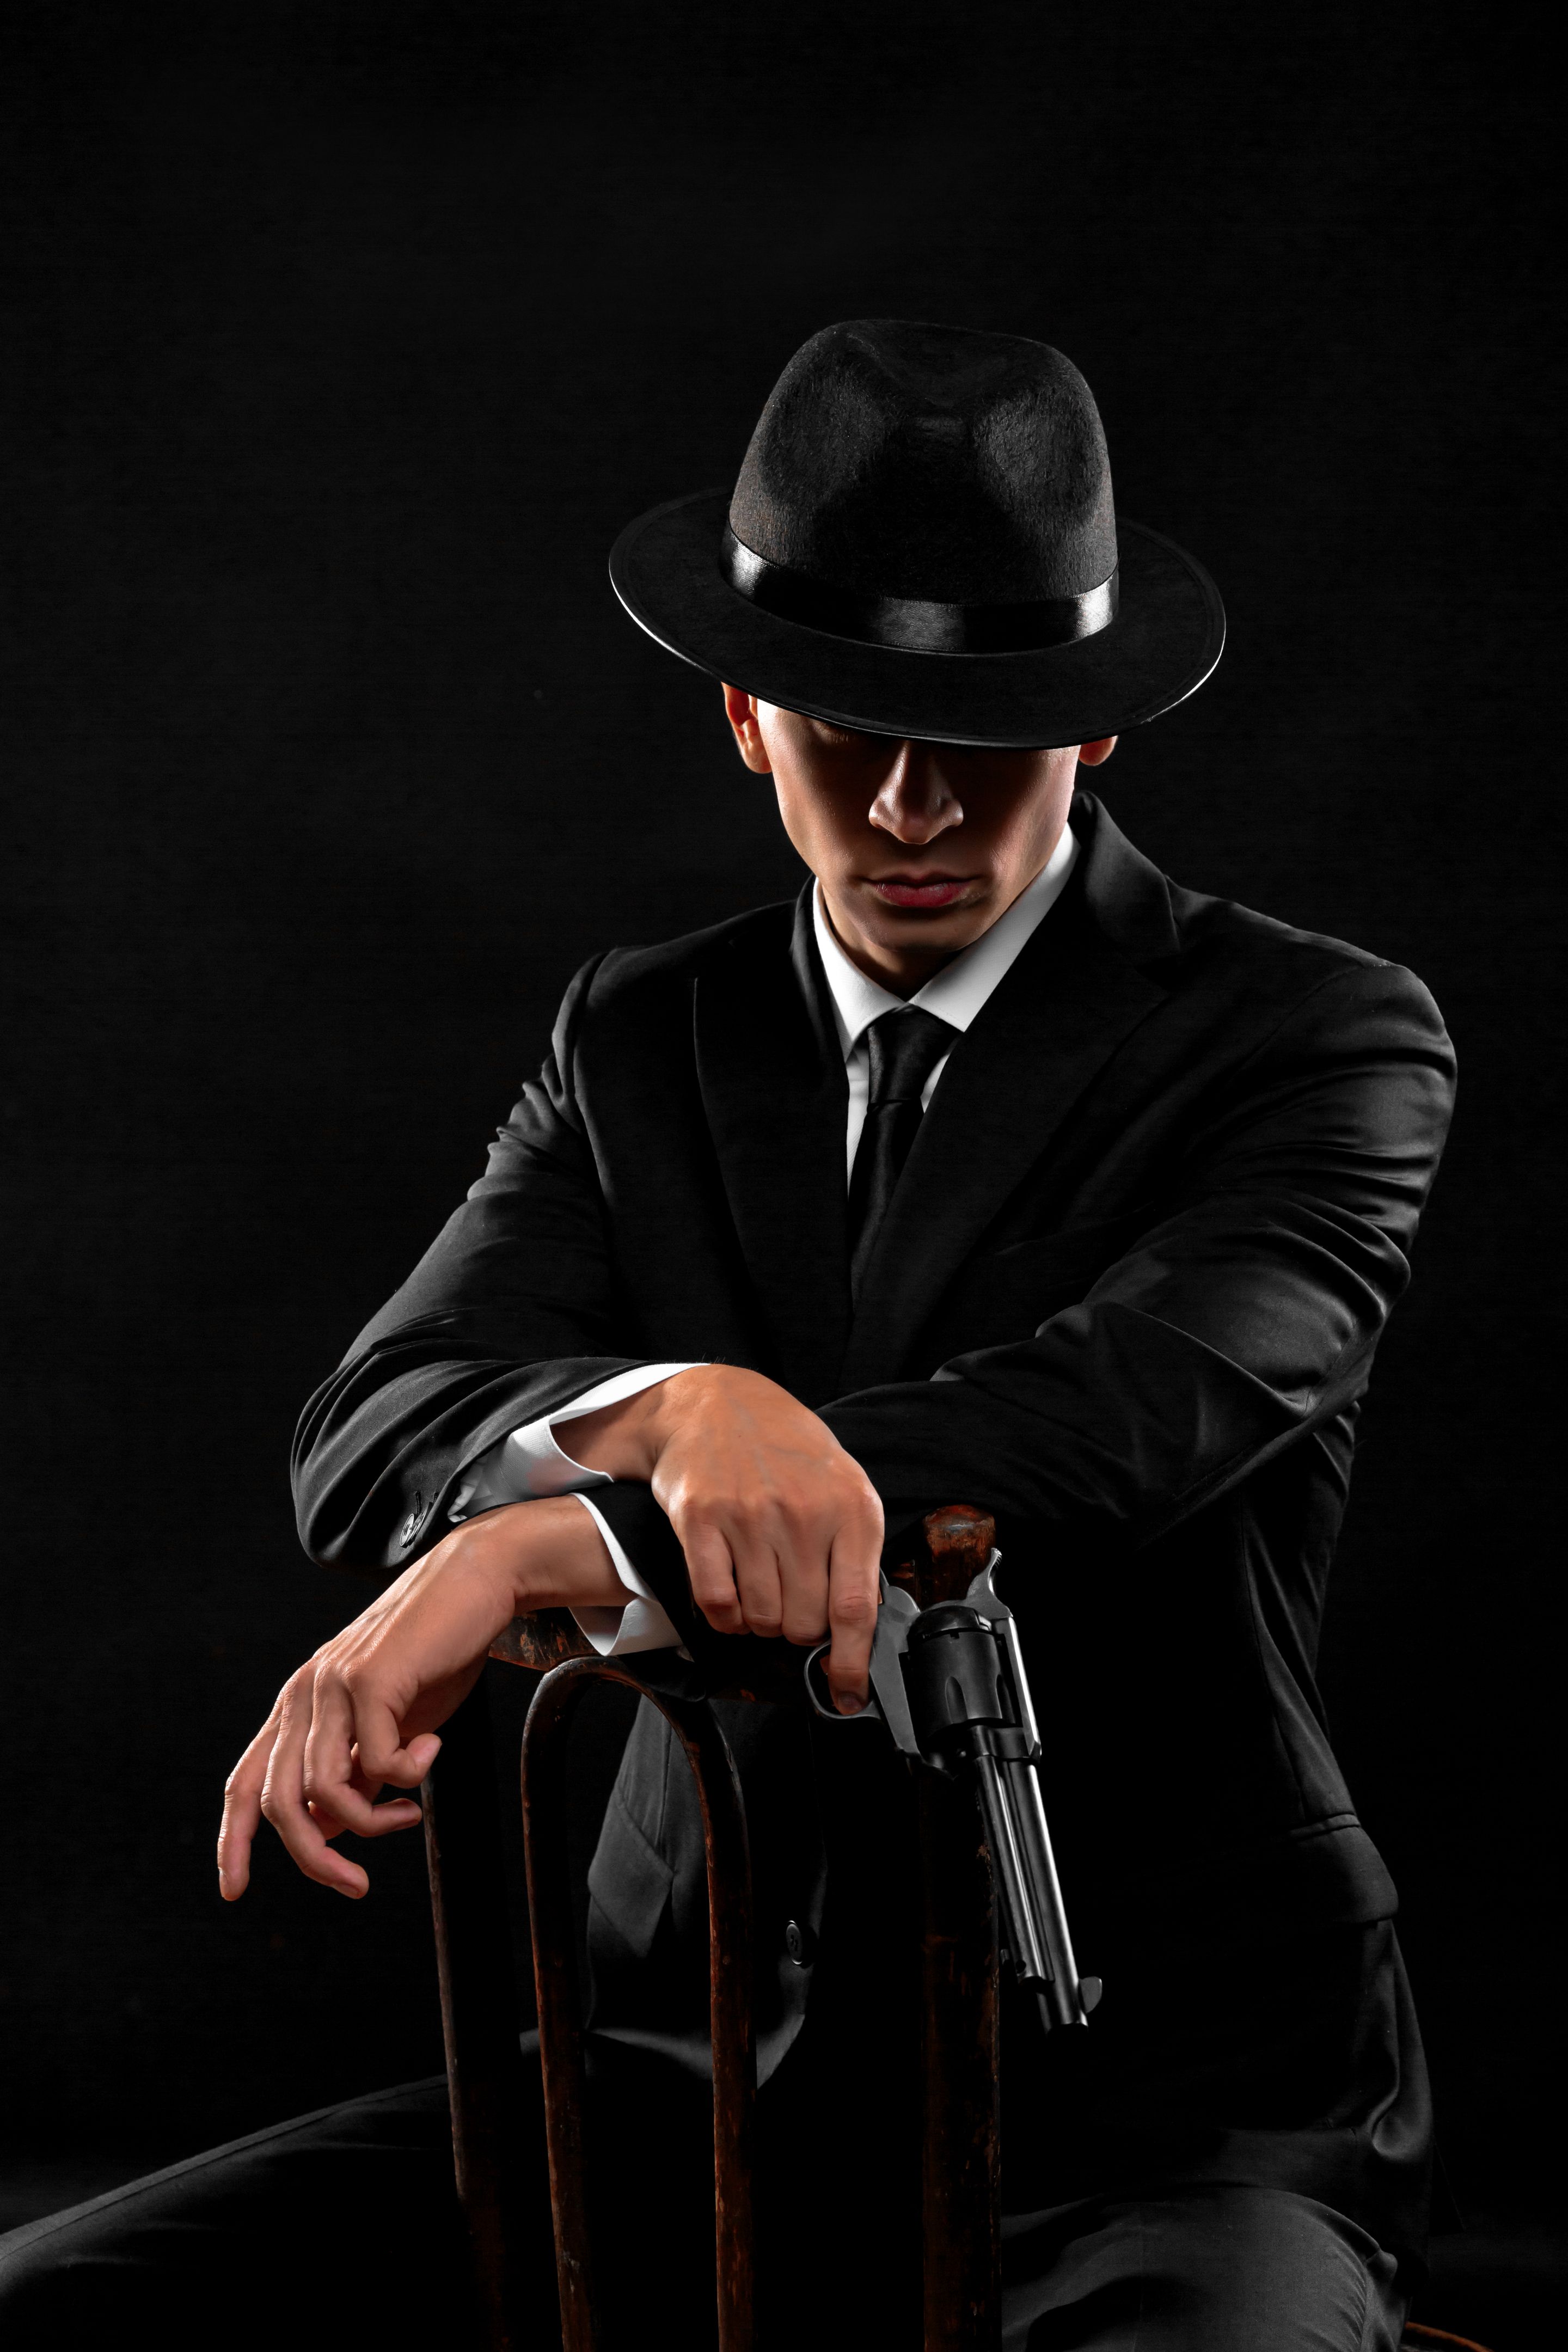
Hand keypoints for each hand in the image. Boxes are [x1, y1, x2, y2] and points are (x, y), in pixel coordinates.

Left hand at [217, 1495, 622, 1899]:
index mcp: (297, 1707)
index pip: (246, 1783)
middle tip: (356, 1885)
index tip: (233, 1890)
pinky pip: (380, 1759)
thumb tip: (329, 1830)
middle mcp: (303, 1695)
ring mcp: (332, 1684)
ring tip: (412, 1813)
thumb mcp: (387, 1726)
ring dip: (374, 1822)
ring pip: (328, 1788)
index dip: (233, 1840)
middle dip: (315, 1858)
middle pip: (281, 1801)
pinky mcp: (371, 1678)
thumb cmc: (433, 1656)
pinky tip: (432, 1751)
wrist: (470, 1585)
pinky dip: (409, 1774)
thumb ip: (355, 1772)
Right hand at [568, 1366, 883, 1713]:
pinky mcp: (700, 1520)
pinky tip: (732, 1594)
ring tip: (761, 1588)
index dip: (852, 1663)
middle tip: (792, 1601)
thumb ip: (855, 1555)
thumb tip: (856, 1636)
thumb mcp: (844, 1488)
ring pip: (760, 1620)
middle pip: (803, 1624)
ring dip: (761, 1622)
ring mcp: (748, 1516)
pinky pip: (715, 1602)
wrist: (718, 1404)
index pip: (855, 1609)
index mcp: (850, 1508)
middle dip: (799, 1630)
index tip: (848, 1694)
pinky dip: (725, 1617)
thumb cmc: (789, 1453)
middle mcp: (801, 1513)